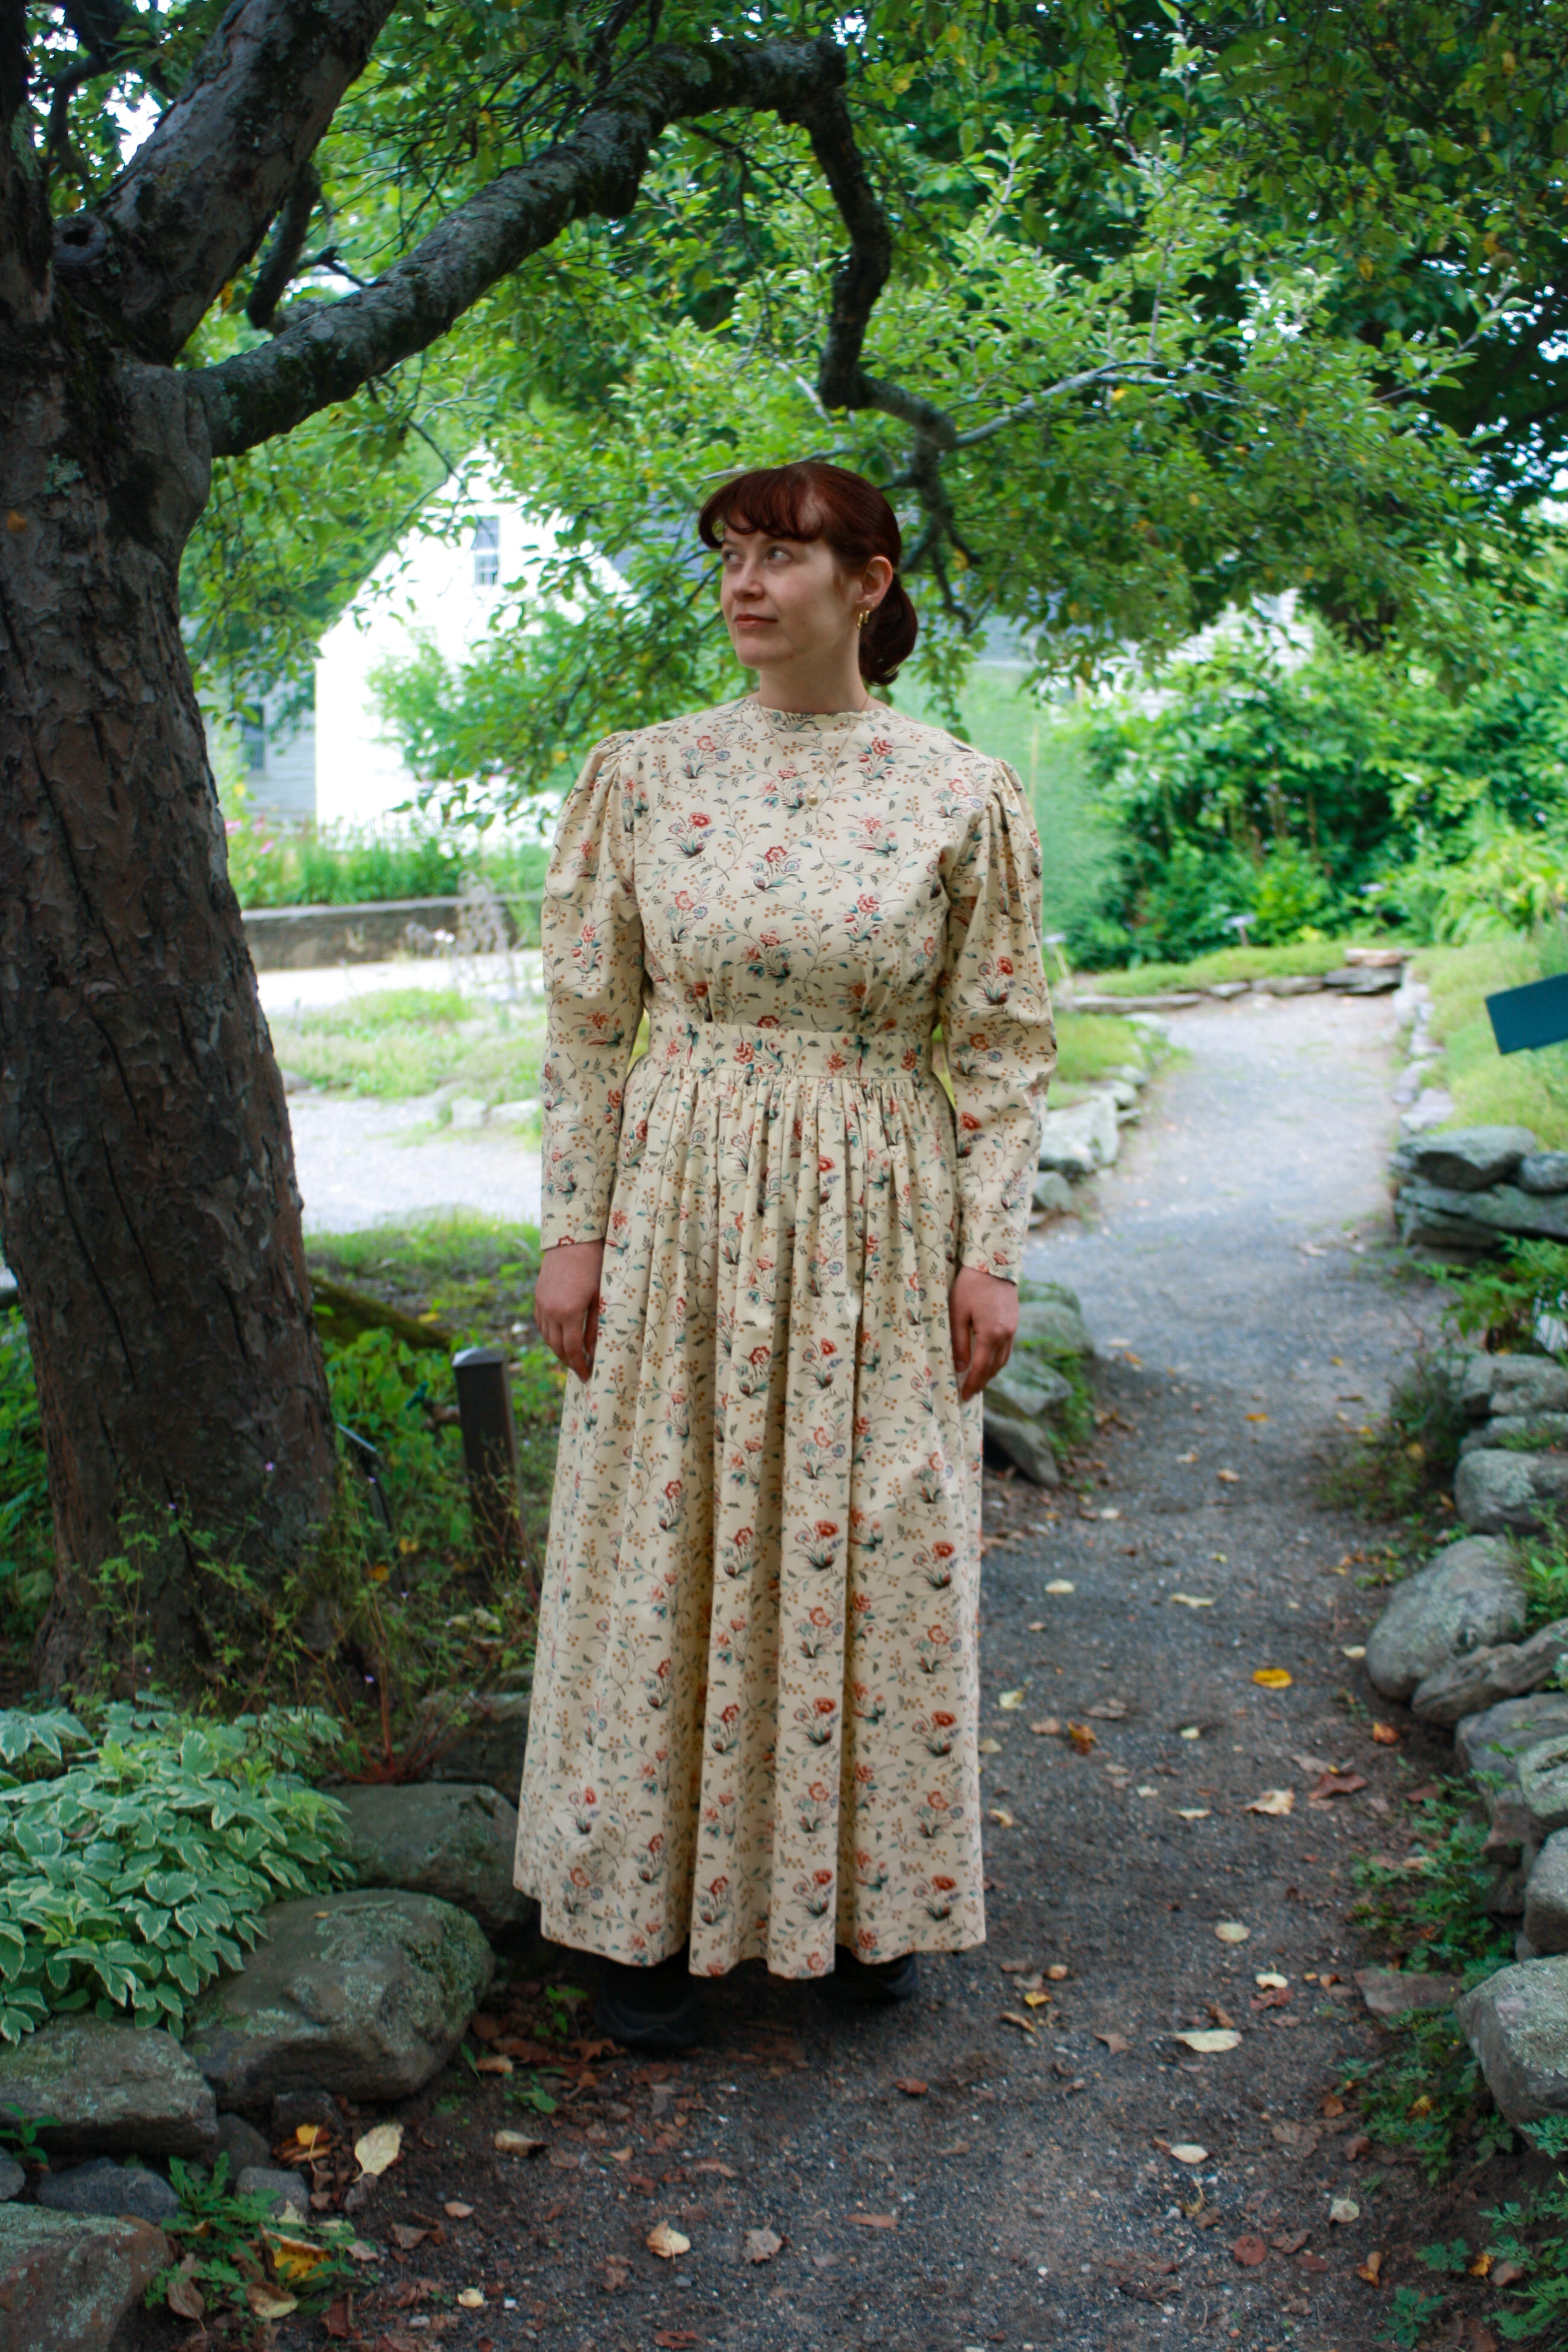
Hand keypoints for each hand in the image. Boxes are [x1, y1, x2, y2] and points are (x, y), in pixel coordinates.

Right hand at [534, 1240, 605, 1381]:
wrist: (571, 1241)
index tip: (587, 1376)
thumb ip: (595, 1326)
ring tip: (572, 1356)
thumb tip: (592, 1351)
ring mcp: (542, 1305)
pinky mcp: (538, 1298)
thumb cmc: (593, 1267)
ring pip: (547, 1337)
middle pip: (557, 1347)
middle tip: (581, 1369)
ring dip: (558, 1350)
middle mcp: (551, 1312)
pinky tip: (559, 1337)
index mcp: (569, 1313)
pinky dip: (549, 1335)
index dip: (580, 1365)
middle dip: (569, 1361)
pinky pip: (541, 1324)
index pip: (573, 1349)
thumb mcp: (599, 1298)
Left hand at [948, 1265, 1017, 1402]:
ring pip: (1003, 1359)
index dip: (973, 1384)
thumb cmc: (969, 1286)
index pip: (981, 1368)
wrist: (993, 1262)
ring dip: (991, 1372)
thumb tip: (961, 1368)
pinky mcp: (1014, 1321)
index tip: (964, 1396)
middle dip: (982, 1382)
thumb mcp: (957, 1313)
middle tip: (969, 1393)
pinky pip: (1007, 1348)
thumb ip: (959, 1343)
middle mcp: (1006, 1335)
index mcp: (991, 1334)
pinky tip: (988, 1360)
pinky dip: (997, 1359)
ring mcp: (1013, 1329)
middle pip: (994, 1367)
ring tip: (978, 1381)